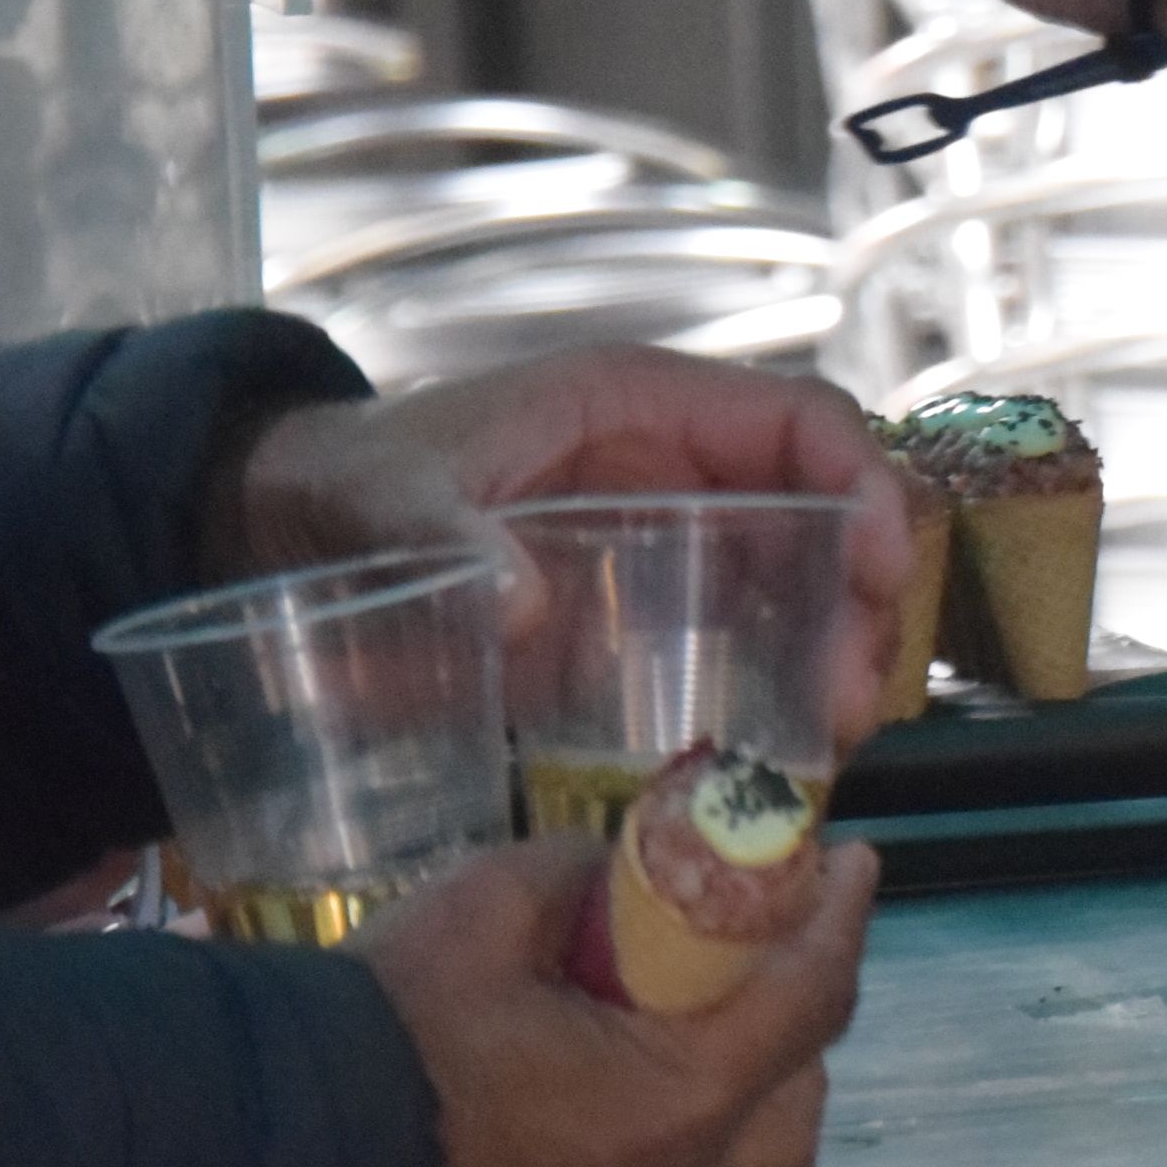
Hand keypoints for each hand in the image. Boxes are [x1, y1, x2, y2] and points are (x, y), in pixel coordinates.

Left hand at [223, 345, 917, 755]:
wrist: (287, 534)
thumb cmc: (345, 486)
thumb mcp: (381, 499)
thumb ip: (440, 535)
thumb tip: (524, 605)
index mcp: (638, 405)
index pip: (797, 420)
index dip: (860, 484)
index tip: (879, 573)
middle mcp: (676, 468)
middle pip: (820, 514)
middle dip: (860, 600)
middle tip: (848, 701)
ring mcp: (665, 547)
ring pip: (798, 586)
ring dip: (833, 656)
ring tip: (828, 744)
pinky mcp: (637, 620)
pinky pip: (738, 647)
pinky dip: (773, 698)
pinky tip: (776, 761)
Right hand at [363, 836, 876, 1166]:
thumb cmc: (376, 1048)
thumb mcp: (482, 912)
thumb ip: (576, 877)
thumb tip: (617, 868)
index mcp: (680, 1104)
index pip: (811, 998)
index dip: (840, 920)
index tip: (857, 868)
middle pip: (792, 1118)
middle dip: (790, 1039)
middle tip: (747, 975)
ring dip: (724, 1124)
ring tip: (665, 1059)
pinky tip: (588, 1144)